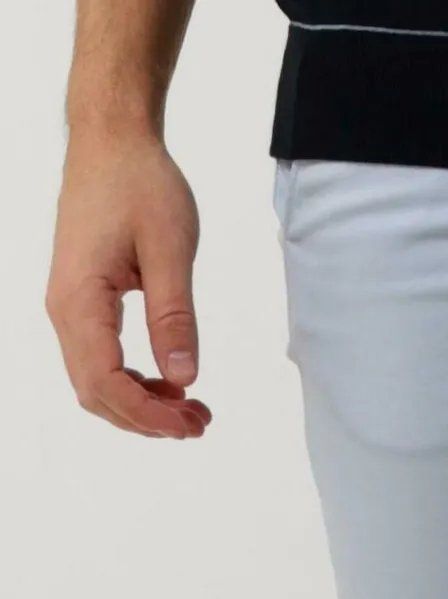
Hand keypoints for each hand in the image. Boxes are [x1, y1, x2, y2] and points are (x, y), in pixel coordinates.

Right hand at [46, 131, 210, 438]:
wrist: (112, 141)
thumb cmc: (139, 183)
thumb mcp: (170, 249)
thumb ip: (174, 316)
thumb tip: (183, 377)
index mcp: (79, 300)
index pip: (105, 382)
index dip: (146, 414)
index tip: (188, 425)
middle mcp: (65, 311)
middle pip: (96, 392)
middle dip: (146, 418)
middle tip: (199, 423)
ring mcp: (70, 308)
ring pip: (96, 381)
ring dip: (141, 404)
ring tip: (191, 409)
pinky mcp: (83, 302)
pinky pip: (100, 359)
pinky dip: (134, 381)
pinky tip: (169, 382)